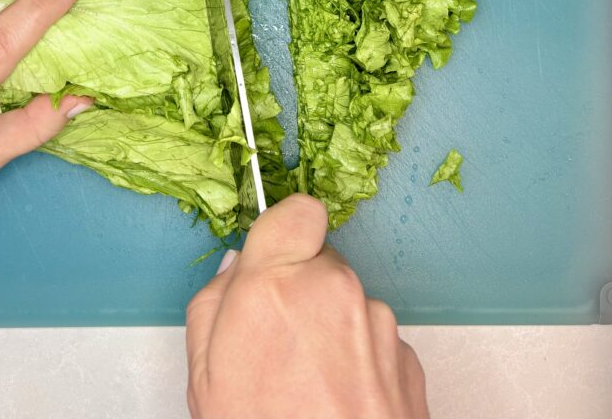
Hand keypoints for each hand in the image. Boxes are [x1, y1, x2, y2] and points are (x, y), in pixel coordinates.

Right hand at [186, 194, 428, 418]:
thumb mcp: (204, 377)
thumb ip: (213, 303)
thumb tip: (236, 272)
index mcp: (276, 283)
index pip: (295, 210)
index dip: (284, 230)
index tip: (274, 255)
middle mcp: (334, 289)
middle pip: (319, 261)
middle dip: (301, 289)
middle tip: (279, 343)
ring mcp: (377, 322)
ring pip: (348, 301)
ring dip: (331, 328)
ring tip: (309, 386)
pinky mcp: (407, 356)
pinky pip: (374, 338)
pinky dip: (359, 361)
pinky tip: (338, 402)